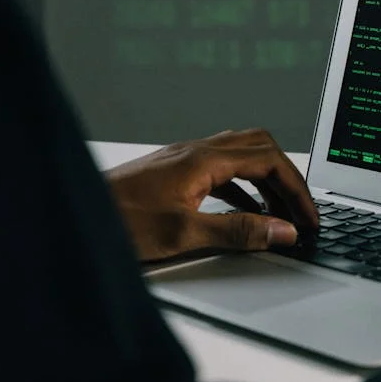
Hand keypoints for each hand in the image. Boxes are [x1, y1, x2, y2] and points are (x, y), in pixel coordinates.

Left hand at [105, 129, 319, 261]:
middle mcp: (196, 152)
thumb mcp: (184, 233)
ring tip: (280, 216)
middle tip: (301, 213)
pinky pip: (222, 172)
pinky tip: (245, 213)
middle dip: (287, 179)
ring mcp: (184, 160)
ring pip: (242, 158)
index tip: (309, 217)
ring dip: (266, 183)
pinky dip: (244, 190)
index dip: (297, 188)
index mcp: (203, 159)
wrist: (71, 217)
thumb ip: (238, 232)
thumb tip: (282, 231)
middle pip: (260, 148)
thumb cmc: (116, 222)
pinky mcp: (174, 174)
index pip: (269, 159)